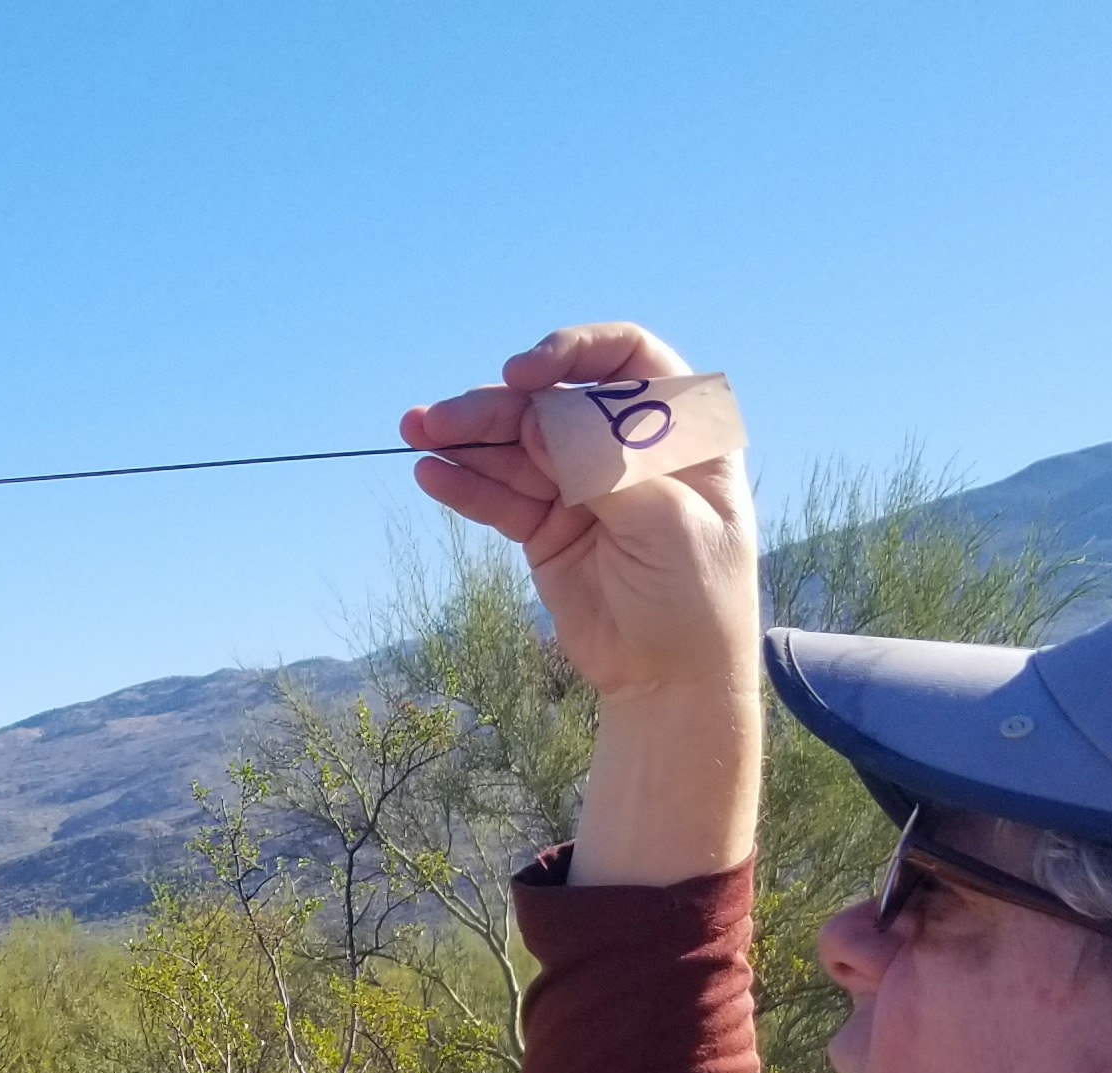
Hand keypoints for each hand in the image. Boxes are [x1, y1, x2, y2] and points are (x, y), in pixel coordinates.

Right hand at [401, 324, 756, 699]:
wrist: (671, 680)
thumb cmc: (695, 594)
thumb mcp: (664, 521)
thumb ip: (602, 466)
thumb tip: (537, 418)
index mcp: (677, 432)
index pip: (627, 360)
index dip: (574, 354)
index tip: (525, 375)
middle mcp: (627, 449)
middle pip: (553, 404)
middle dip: (497, 407)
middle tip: (440, 419)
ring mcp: (582, 487)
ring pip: (517, 448)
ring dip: (466, 439)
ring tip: (416, 434)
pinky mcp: (546, 527)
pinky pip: (501, 496)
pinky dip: (466, 485)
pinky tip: (432, 475)